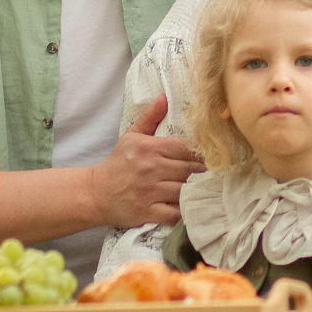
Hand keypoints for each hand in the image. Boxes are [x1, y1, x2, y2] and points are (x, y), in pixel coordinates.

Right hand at [86, 95, 200, 226]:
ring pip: (185, 191)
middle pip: (191, 170)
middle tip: (216, 174)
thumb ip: (149, 117)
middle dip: (205, 172)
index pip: (187, 147)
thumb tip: (163, 97)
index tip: (213, 155)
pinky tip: (191, 208)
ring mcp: (150, 192)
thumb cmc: (117, 163)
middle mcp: (152, 169)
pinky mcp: (148, 212)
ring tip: (207, 190)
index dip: (203, 152)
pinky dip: (185, 212)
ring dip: (197, 191)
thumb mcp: (131, 136)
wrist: (96, 192)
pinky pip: (175, 214)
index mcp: (150, 148)